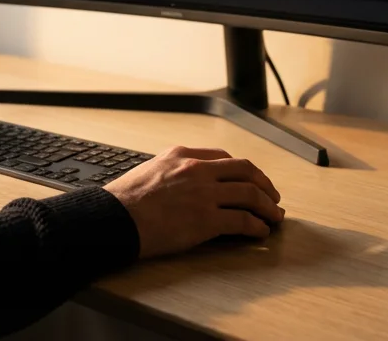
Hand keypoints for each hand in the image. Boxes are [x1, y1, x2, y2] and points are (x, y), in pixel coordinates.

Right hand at [104, 146, 283, 257]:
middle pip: (245, 170)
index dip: (243, 170)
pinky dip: (257, 226)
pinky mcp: (206, 219)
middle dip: (264, 184)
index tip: (250, 180)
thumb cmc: (123, 201)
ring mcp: (204, 193)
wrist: (113, 219)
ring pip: (250, 193)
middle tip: (272, 197)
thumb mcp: (149, 170)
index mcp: (182, 155)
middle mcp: (197, 169)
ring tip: (274, 217)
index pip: (224, 157)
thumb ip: (171, 171)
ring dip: (268, 207)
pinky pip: (243, 220)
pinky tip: (260, 233)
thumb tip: (183, 183)